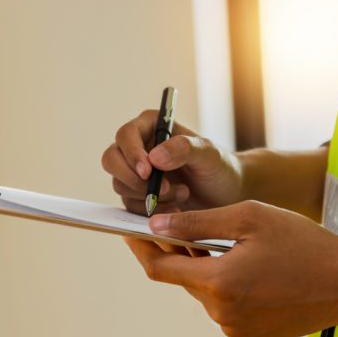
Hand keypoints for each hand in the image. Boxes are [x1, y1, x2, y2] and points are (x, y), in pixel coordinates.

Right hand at [101, 110, 243, 214]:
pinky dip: (151, 211)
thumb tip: (154, 156)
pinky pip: (130, 205)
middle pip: (112, 160)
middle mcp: (138, 146)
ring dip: (150, 196)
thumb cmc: (219, 167)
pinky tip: (176, 208)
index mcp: (151, 126)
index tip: (148, 171)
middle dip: (134, 179)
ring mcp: (135, 172)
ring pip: (121, 185)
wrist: (226, 194)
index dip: (132, 154)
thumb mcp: (209, 154)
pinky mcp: (137, 195)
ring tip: (183, 194)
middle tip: (163, 190)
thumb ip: (185, 149)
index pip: (126, 135)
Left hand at [123, 200, 337, 336]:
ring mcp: (234, 329)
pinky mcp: (248, 336)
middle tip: (189, 225)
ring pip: (204, 291)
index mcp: (219, 282)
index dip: (140, 246)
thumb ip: (198, 222)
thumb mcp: (249, 218)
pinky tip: (250, 269)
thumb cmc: (304, 244)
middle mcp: (221, 313)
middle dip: (181, 251)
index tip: (128, 228)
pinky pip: (223, 306)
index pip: (160, 267)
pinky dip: (226, 285)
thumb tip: (156, 224)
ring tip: (235, 246)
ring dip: (207, 268)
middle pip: (183, 277)